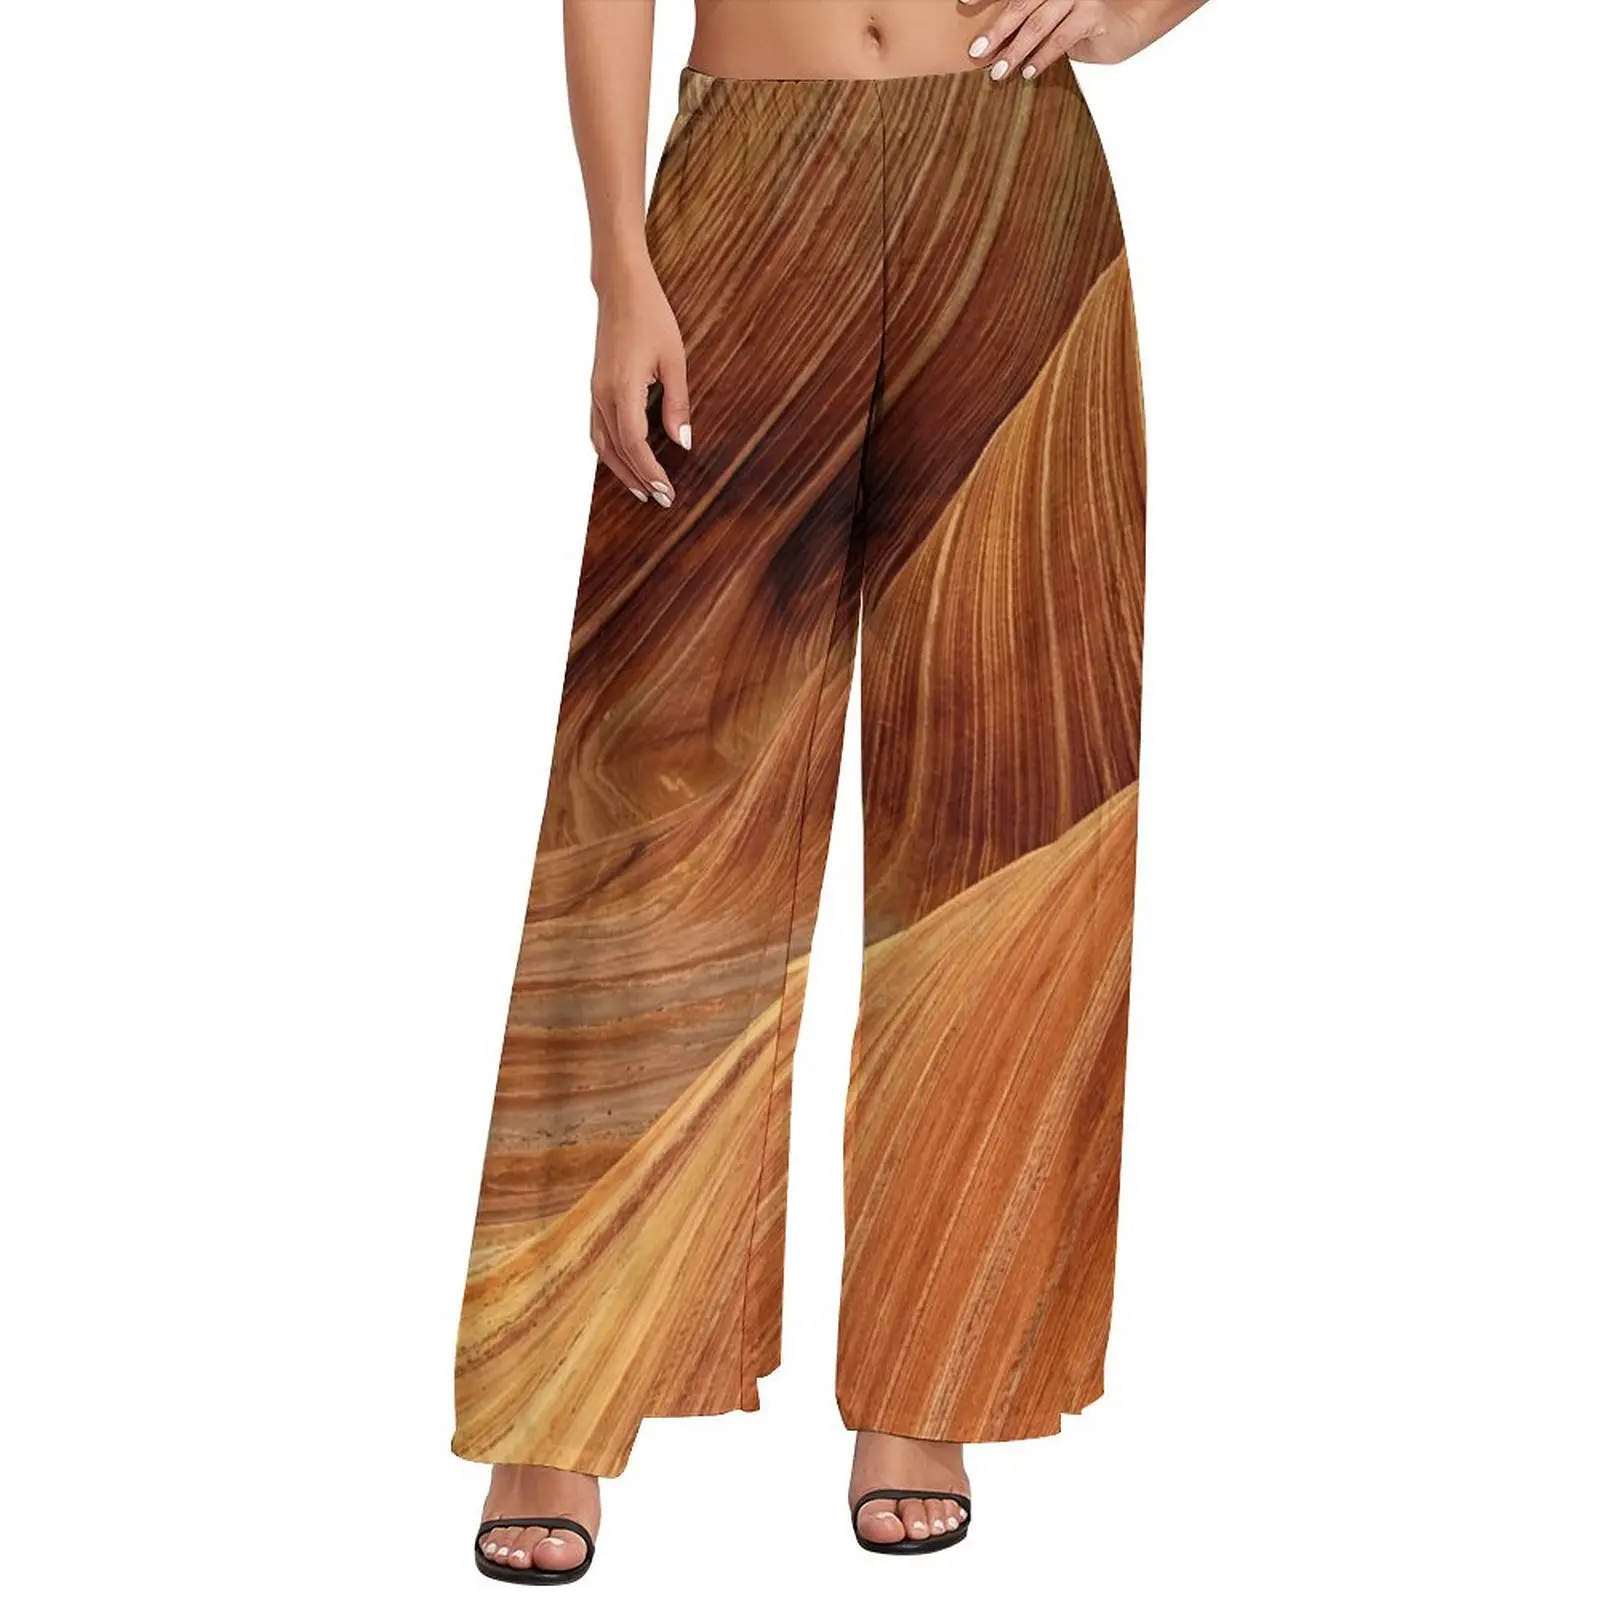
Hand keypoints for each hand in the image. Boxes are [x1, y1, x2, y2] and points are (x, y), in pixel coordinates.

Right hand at [589, 266, 690, 507]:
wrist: (620, 288)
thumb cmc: (650, 317)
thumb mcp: (674, 361)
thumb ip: (677, 405)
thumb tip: (682, 443)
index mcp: (622, 389)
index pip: (635, 444)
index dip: (650, 472)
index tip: (667, 492)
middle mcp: (602, 394)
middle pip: (617, 451)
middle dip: (638, 479)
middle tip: (660, 500)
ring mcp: (595, 392)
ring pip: (602, 444)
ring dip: (621, 470)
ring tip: (642, 490)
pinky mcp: (596, 388)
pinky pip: (598, 429)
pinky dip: (611, 451)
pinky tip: (624, 461)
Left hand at [961, 0, 1152, 78]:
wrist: (1132, 20)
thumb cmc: (1087, 18)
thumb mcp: (1053, 15)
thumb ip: (1029, 19)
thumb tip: (992, 42)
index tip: (964, 2)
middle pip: (1020, 3)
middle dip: (996, 30)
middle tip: (976, 51)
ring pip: (1038, 23)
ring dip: (1015, 50)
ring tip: (998, 72)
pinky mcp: (1093, 13)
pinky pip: (1062, 38)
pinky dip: (1042, 57)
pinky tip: (1028, 72)